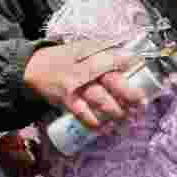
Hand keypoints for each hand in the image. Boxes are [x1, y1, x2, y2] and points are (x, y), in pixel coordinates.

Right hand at [24, 41, 147, 129]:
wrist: (34, 68)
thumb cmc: (64, 58)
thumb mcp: (83, 47)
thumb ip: (105, 51)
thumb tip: (131, 57)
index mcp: (92, 54)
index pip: (114, 57)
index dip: (129, 62)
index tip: (141, 66)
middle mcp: (85, 69)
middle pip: (112, 81)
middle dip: (129, 94)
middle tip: (142, 103)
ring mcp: (76, 86)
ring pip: (100, 100)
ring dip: (116, 111)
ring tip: (128, 118)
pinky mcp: (67, 100)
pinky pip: (82, 113)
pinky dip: (93, 122)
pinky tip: (104, 128)